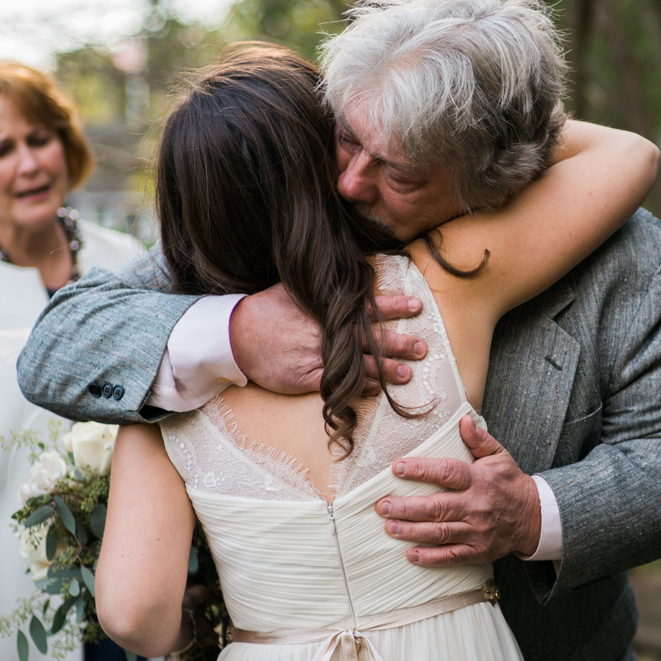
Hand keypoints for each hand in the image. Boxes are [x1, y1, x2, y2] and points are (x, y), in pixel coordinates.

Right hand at [230, 283, 425, 393]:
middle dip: (399, 343)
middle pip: (370, 338)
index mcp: (327, 310)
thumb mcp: (296, 289)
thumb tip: (350, 272)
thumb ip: (324, 286)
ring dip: (386, 369)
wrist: (237, 335)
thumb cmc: (267, 309)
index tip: (417, 306)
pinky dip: (360, 386)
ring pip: (360, 364)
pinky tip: (376, 389)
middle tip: (423, 347)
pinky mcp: (309, 377)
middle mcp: (327, 332)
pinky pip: (340, 383)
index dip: (394, 306)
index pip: (367, 307)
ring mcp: (319, 356)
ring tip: (408, 373)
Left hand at [376, 415, 541, 565]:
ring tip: (389, 527)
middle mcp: (477, 506)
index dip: (421, 470)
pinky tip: (410, 554)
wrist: (533, 517)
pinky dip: (430, 557)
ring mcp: (478, 531)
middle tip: (382, 506)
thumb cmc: (509, 483)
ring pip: (440, 532)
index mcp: (479, 480)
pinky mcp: (479, 551)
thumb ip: (479, 439)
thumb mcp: (499, 456)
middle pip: (437, 507)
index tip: (397, 468)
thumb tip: (462, 420)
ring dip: (412, 531)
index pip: (448, 473)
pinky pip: (452, 556)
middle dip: (406, 507)